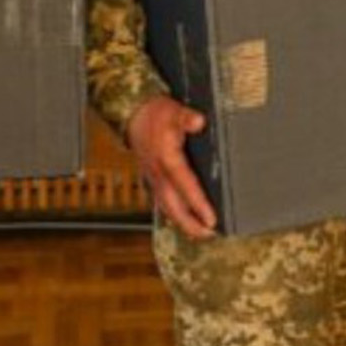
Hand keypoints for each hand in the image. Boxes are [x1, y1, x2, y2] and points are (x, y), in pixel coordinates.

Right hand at [127, 96, 218, 238]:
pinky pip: (164, 204)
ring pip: (168, 209)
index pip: (185, 187)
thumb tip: (199, 122)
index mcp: (167, 160)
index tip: (211, 220)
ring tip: (201, 235)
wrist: (134, 116)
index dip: (199, 205)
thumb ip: (187, 118)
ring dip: (183, 224)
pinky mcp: (154, 181)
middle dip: (191, 225)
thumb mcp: (174, 110)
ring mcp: (154, 180)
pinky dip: (175, 216)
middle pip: (174, 208)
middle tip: (210, 235)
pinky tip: (186, 222)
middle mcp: (159, 175)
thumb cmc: (156, 115)